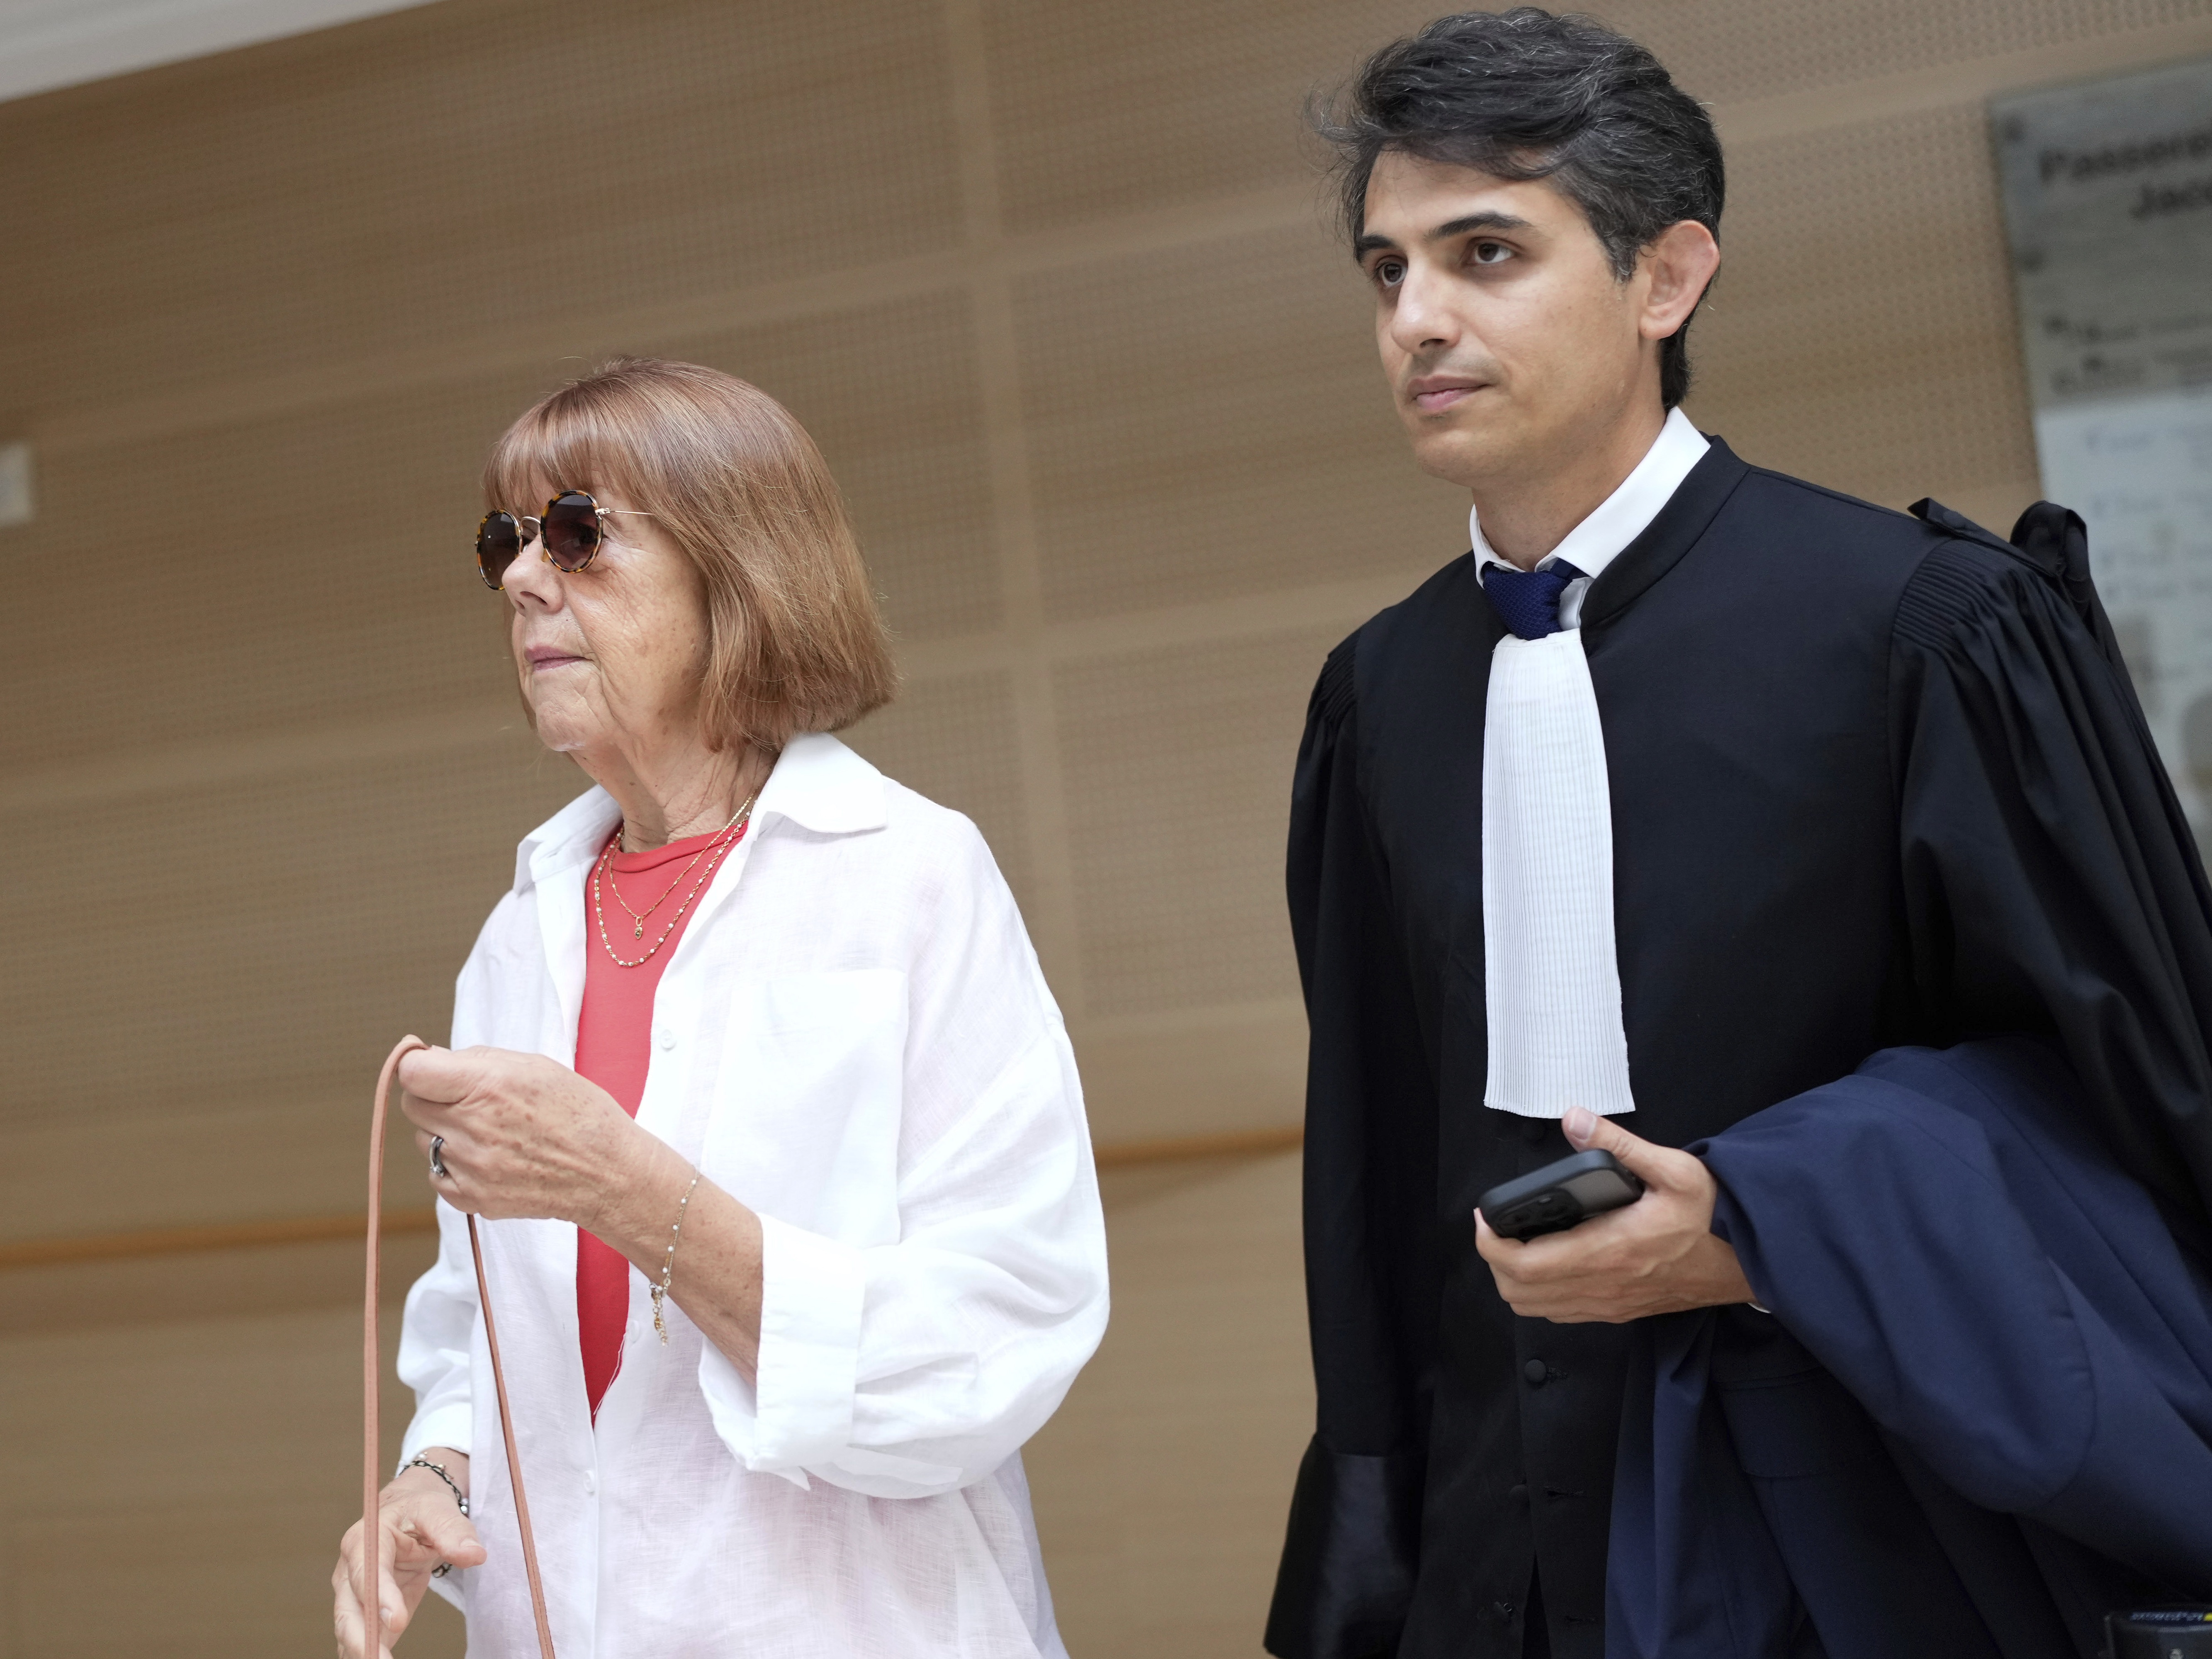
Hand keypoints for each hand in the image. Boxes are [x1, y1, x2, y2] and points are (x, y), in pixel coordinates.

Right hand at [332, 1458, 483, 1657]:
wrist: (408, 1513)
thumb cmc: (420, 1509)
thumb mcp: (437, 1509)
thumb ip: (453, 1530)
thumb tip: (475, 1554)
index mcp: (365, 1540)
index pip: (369, 1571)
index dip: (380, 1597)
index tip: (398, 1622)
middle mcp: (351, 1570)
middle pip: (348, 1609)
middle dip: (361, 1638)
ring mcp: (354, 1594)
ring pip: (350, 1628)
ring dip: (362, 1651)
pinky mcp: (367, 1611)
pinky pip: (363, 1635)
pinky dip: (368, 1652)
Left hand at [397, 1044, 644, 1230]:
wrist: (607, 1173)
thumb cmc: (579, 1113)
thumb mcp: (536, 1067)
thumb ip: (479, 1060)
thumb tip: (434, 1058)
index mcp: (488, 1086)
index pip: (412, 1072)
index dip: (419, 1065)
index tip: (432, 1067)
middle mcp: (472, 1128)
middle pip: (413, 1105)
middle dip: (433, 1096)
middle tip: (468, 1099)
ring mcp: (469, 1168)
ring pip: (424, 1140)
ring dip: (446, 1132)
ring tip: (489, 1132)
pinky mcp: (470, 1199)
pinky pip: (436, 1174)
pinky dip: (454, 1165)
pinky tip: (490, 1158)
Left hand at [1474, 1106, 1755, 1322]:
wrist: (1750, 1258)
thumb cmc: (1713, 1215)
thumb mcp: (1673, 1168)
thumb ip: (1618, 1143)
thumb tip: (1574, 1119)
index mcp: (1608, 1251)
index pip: (1524, 1264)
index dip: (1491, 1242)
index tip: (1486, 1216)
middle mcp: (1603, 1286)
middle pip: (1519, 1292)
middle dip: (1495, 1259)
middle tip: (1498, 1224)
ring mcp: (1610, 1304)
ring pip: (1536, 1308)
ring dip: (1515, 1279)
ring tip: (1518, 1241)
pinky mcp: (1620, 1311)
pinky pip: (1563, 1313)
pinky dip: (1541, 1293)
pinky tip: (1550, 1262)